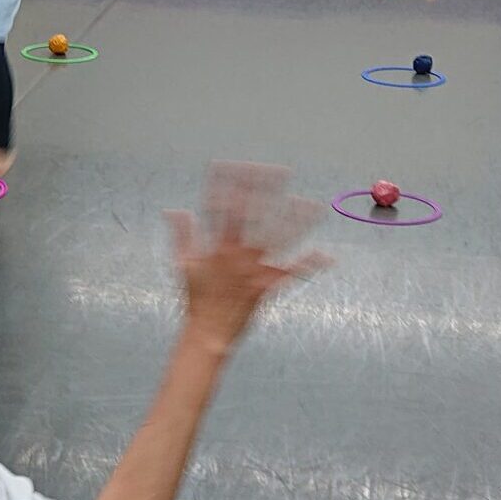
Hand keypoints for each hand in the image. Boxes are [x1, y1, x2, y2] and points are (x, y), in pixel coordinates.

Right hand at [166, 163, 330, 354]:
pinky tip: (326, 255)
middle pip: (255, 217)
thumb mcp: (183, 265)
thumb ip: (182, 235)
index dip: (227, 185)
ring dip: (297, 221)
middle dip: (266, 193)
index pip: (221, 209)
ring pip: (279, 240)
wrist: (208, 335)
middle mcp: (238, 256)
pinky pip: (291, 274)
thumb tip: (174, 211)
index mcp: (217, 248)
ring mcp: (255, 271)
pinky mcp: (267, 287)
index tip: (232, 164)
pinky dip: (309, 265)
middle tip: (279, 170)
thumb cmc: (196, 300)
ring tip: (312, 204)